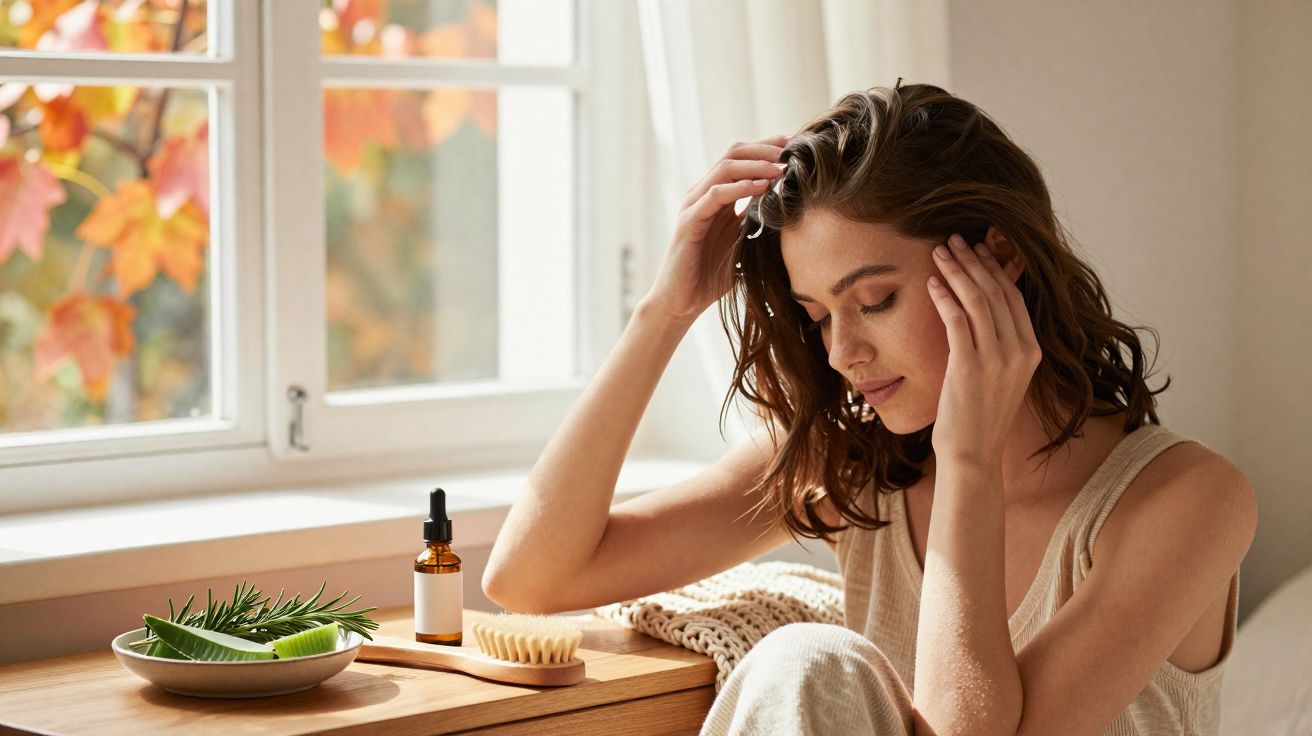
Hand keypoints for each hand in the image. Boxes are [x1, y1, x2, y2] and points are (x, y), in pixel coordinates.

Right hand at [642, 134, 790, 323]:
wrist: (682, 302)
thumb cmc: (710, 276)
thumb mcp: (742, 243)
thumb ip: (757, 223)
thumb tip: (790, 212)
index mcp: (716, 196)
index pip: (740, 158)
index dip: (766, 147)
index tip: (794, 144)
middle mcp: (702, 194)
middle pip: (733, 154)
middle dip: (764, 149)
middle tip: (791, 150)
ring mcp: (694, 205)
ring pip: (724, 168)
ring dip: (756, 165)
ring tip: (781, 168)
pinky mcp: (689, 221)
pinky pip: (715, 195)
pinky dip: (740, 187)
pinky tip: (762, 188)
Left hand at [926, 233, 1041, 466]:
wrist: (974, 454)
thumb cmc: (980, 416)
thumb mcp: (1001, 376)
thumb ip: (998, 345)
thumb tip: (979, 312)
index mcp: (1031, 351)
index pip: (1013, 297)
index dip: (994, 268)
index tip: (977, 249)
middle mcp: (1019, 352)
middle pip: (996, 292)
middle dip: (973, 261)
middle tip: (954, 240)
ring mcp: (996, 359)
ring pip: (977, 301)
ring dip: (956, 271)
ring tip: (938, 252)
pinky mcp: (969, 366)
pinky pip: (957, 321)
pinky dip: (944, 297)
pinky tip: (932, 283)